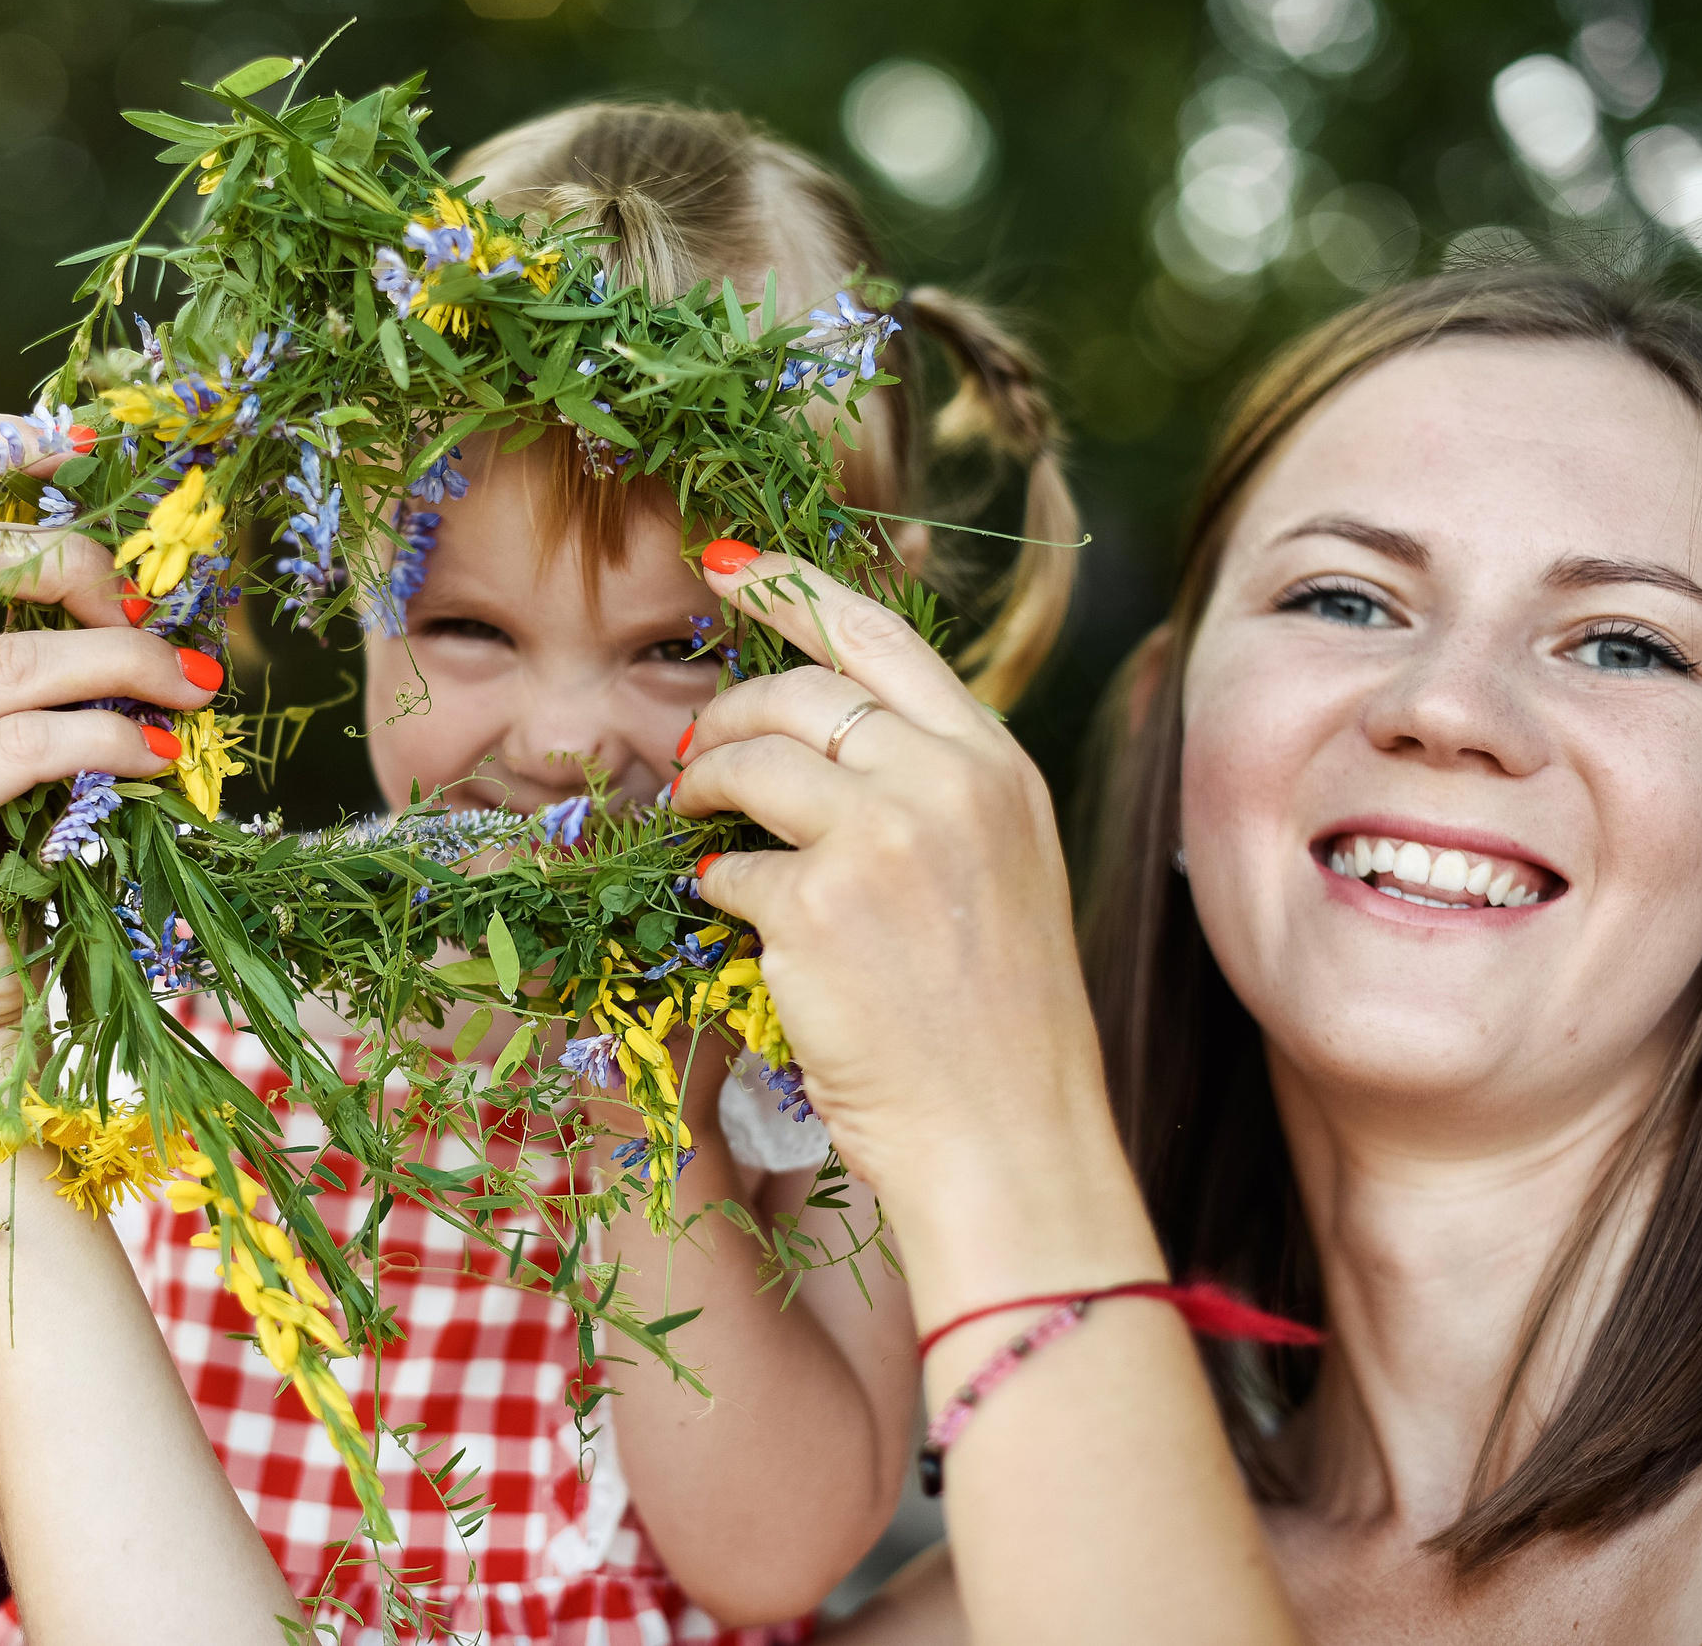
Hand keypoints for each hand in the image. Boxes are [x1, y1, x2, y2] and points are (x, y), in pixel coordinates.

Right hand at [0, 416, 220, 1063]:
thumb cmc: (1, 873)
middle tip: (152, 609)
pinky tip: (159, 759)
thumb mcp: (3, 739)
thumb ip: (26, 653)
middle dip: (74, 561)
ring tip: (195, 692)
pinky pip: (34, 740)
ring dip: (128, 663)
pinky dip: (114, 740)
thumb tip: (139, 575)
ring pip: (15, 656)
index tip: (87, 434)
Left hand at [669, 548, 1109, 1230]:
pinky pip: (726, 870)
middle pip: (797, 692)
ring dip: (701, 785)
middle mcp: (948, 782)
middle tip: (690, 753)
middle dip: (725, 713)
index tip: (728, 564)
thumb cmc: (997, 1023)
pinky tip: (740, 925)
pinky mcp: (819, 909)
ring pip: (748, 766)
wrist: (1011, 1137)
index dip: (792, 589)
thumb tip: (816, 739)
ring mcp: (883, 839)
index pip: (879, 637)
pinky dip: (714, 891)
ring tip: (690, 818)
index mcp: (997, 765)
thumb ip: (929, 787)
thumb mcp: (1002, 867)